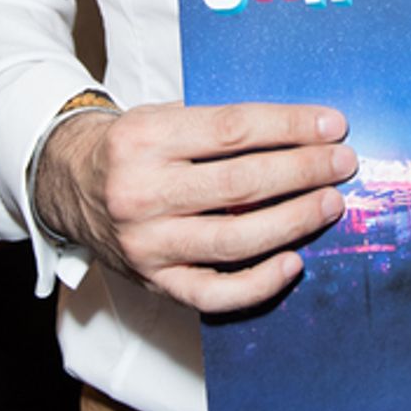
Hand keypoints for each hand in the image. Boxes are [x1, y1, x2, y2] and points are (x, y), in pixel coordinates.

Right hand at [34, 100, 355, 313]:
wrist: (69, 182)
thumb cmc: (134, 147)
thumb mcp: (162, 116)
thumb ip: (219, 125)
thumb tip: (303, 132)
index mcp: (145, 138)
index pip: (233, 129)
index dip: (290, 127)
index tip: (332, 125)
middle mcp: (141, 192)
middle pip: (240, 184)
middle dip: (302, 172)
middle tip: (341, 163)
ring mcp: (147, 243)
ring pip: (234, 239)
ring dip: (293, 221)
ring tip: (330, 203)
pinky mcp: (154, 281)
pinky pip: (214, 294)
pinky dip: (259, 283)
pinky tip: (293, 262)